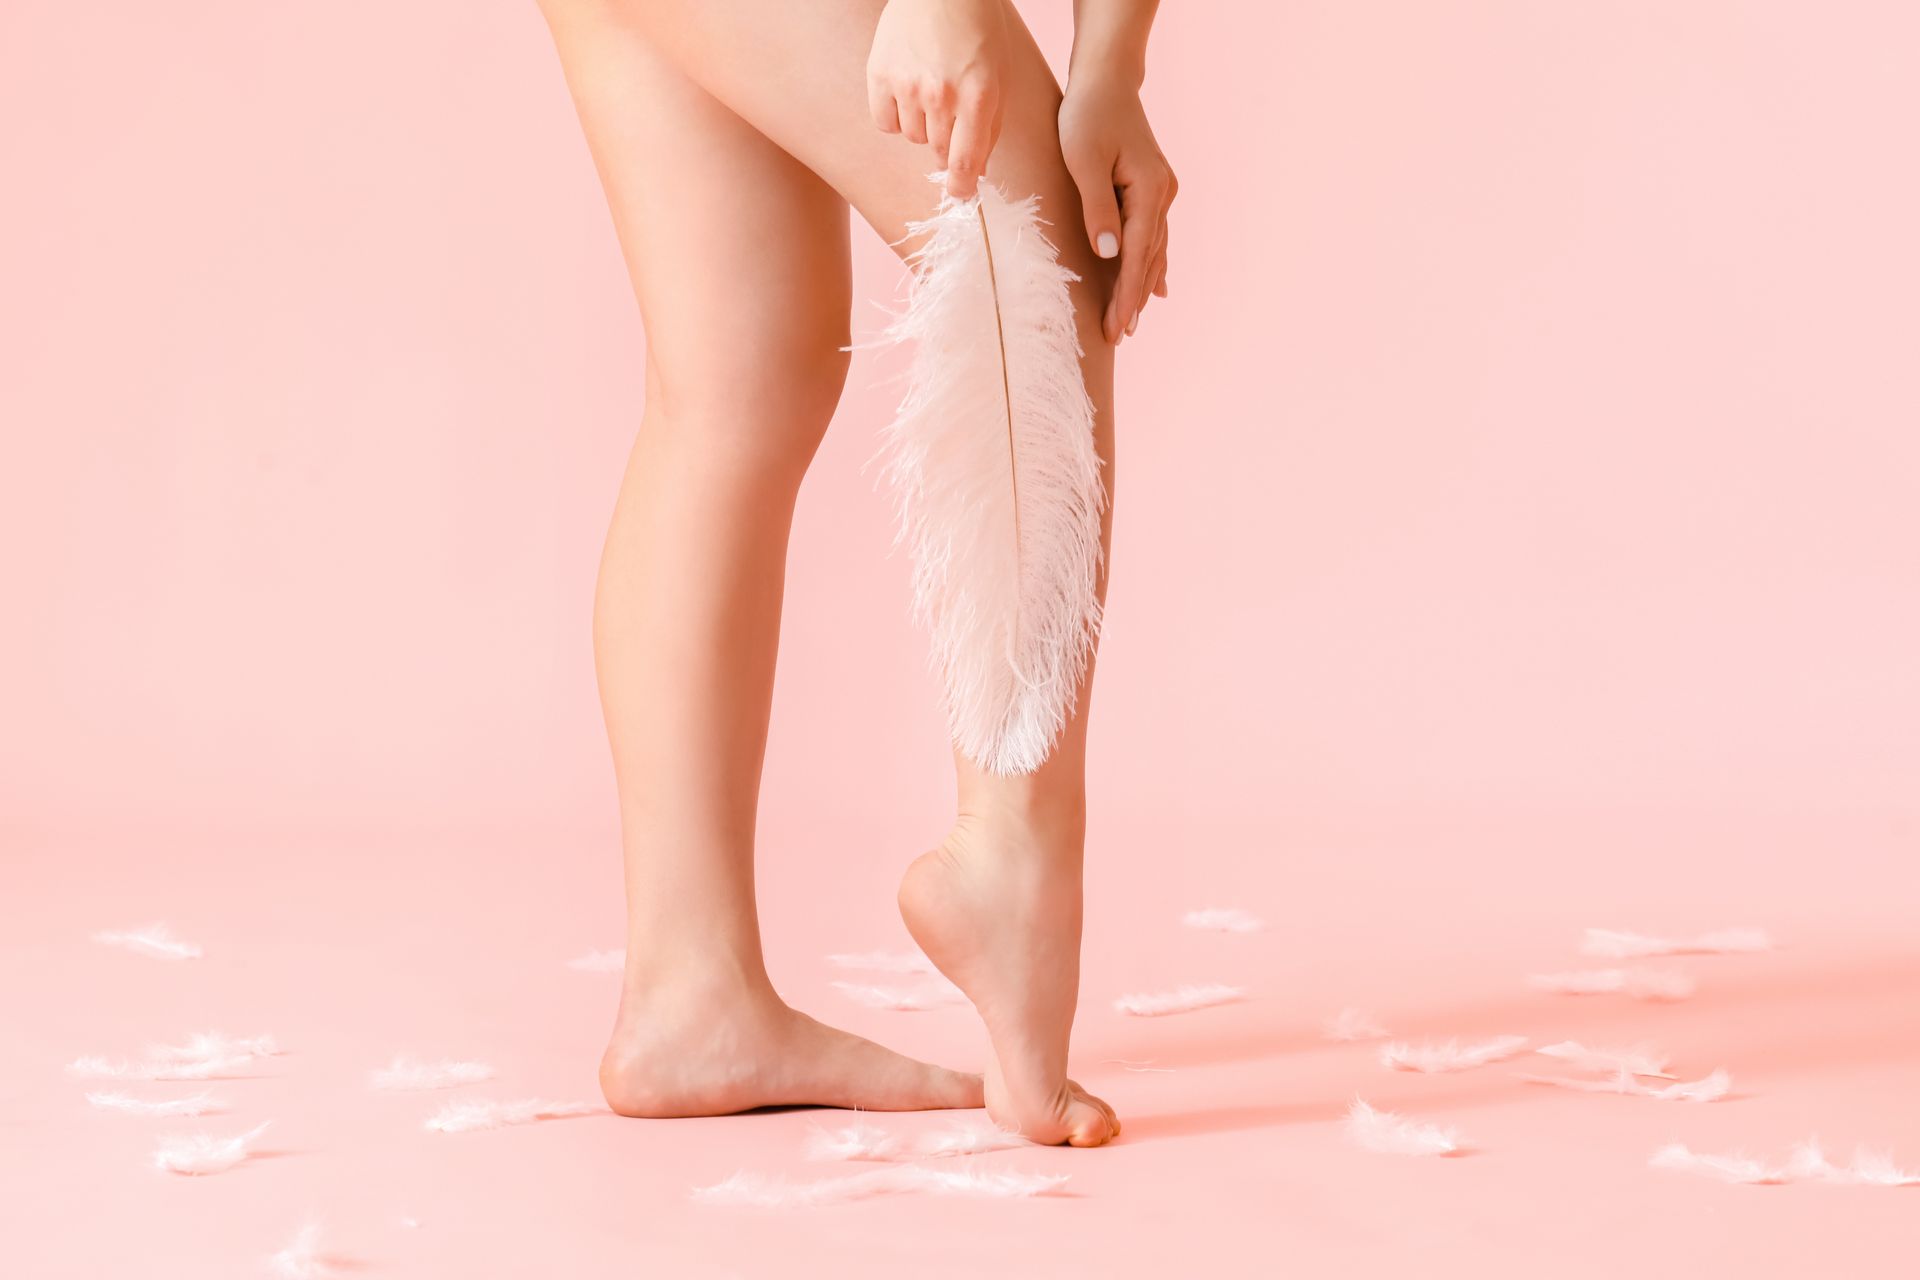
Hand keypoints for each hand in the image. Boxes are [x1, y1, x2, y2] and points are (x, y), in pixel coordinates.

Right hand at [866, 0, 1009, 198]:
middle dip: (946, 143)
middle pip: (938, 152)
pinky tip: (905, 92)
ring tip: (929, 92)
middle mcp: (941, 94)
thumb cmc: (978, 30)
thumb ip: (989, 128)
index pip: (965, 163)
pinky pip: (885, 122)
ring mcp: (907, 84)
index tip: (961, 195)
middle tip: (950, 117)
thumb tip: (976, 173)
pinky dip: (895, 116)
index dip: (963, 187)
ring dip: (922, 126)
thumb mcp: (999, 77)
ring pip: (912, 137)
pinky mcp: (880, 74)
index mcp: (978, 96)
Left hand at [1058, 74, 1176, 342]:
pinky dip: (1150, 263)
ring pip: (1153, 249)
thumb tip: (1109, 254)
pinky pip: (1152, 236)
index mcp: (1149, 190)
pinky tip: (1153, 288)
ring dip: (1142, 285)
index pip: (1138, 254)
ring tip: (1129, 321)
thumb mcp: (1083, 160)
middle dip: (1133, 298)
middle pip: (1149, 258)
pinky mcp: (1150, 189)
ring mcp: (1160, 192)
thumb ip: (1097, 208)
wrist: (1105, 81)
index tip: (1116, 326)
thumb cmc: (1087, 116)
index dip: (1127, 294)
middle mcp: (1162, 194)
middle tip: (1118, 336)